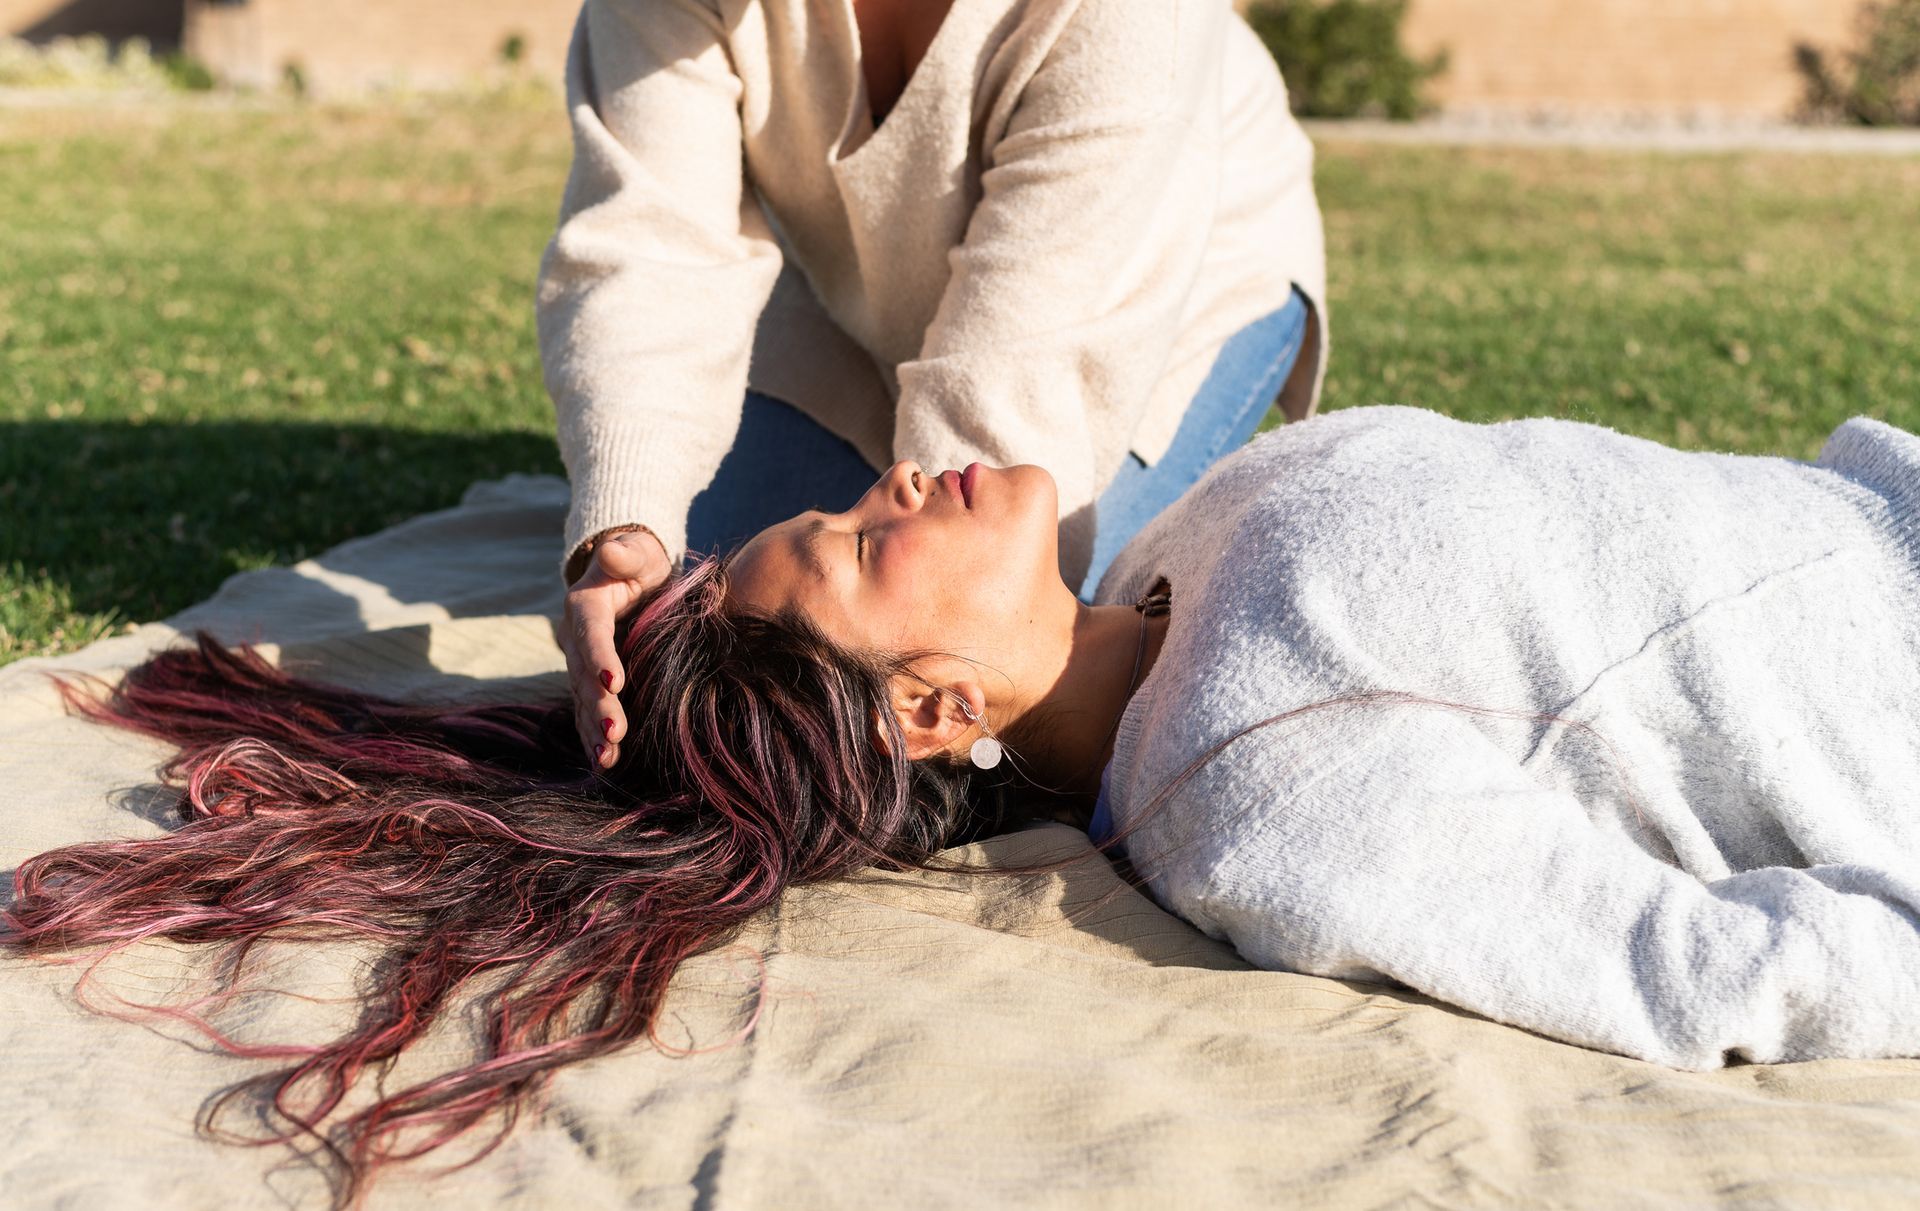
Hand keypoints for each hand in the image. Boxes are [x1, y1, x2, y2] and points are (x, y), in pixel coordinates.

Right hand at [561, 526, 671, 769]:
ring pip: (583, 701)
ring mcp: (580, 664)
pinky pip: (588, 712)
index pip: (591, 634)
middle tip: (616, 734)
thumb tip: (611, 551)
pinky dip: (594, 738)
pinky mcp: (590, 682)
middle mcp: (575, 639)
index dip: (600, 658)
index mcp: (585, 605)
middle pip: (584, 676)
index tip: (614, 682)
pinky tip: (606, 764)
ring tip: (607, 759)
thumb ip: (627, 554)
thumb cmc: (641, 561)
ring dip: (593, 732)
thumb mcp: (638, 552)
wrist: (631, 575)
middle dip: (599, 707)